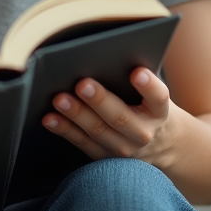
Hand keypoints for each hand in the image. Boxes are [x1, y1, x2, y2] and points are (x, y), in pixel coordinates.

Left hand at [42, 67, 177, 162]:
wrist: (161, 144)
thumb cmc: (148, 105)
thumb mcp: (152, 94)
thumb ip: (136, 77)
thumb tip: (105, 54)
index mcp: (159, 111)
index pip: (158, 97)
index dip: (149, 86)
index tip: (137, 72)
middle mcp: (143, 133)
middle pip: (120, 117)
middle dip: (99, 100)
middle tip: (82, 84)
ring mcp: (124, 148)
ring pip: (98, 131)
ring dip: (77, 115)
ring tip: (60, 99)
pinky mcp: (104, 156)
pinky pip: (82, 142)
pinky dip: (64, 129)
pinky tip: (50, 118)